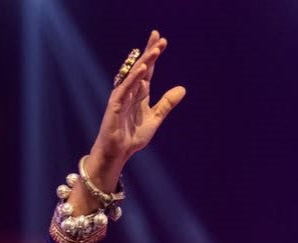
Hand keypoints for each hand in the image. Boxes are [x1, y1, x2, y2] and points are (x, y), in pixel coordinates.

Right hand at [72, 30, 185, 206]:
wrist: (119, 152)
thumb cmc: (133, 136)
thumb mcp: (155, 118)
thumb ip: (167, 103)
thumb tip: (182, 89)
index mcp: (140, 93)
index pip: (148, 70)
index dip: (154, 56)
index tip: (162, 41)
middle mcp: (131, 91)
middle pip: (141, 67)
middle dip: (149, 52)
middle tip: (158, 36)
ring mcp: (122, 96)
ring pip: (134, 75)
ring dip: (144, 62)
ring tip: (154, 50)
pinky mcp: (115, 104)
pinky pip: (125, 88)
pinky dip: (133, 78)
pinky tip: (141, 69)